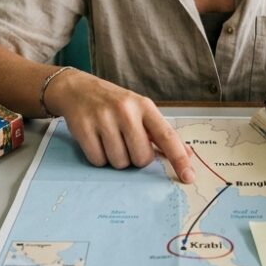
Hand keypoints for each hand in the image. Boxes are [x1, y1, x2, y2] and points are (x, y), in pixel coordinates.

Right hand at [47, 70, 195, 183]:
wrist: (77, 89)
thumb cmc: (114, 104)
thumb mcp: (140, 111)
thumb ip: (161, 134)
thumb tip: (187, 155)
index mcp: (144, 106)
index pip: (167, 136)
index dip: (178, 158)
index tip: (188, 176)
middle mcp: (125, 111)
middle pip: (141, 157)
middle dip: (136, 159)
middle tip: (127, 144)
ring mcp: (103, 119)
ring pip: (120, 162)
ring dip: (116, 159)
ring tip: (110, 141)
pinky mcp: (84, 128)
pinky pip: (98, 161)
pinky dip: (99, 158)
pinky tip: (97, 142)